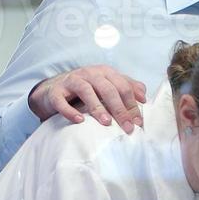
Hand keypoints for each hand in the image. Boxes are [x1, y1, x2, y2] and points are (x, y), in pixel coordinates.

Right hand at [28, 66, 147, 131]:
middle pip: (108, 89)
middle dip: (119, 109)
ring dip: (97, 107)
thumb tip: (144, 96)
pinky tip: (79, 121)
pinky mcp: (55, 92)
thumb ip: (126, 87)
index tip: (138, 122)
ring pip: (86, 91)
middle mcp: (89, 73)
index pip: (123, 86)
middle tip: (127, 127)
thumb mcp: (107, 85)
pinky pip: (61, 101)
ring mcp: (71, 81)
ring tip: (107, 123)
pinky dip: (70, 111)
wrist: (54, 89)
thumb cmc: (86, 89)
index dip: (132, 104)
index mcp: (104, 72)